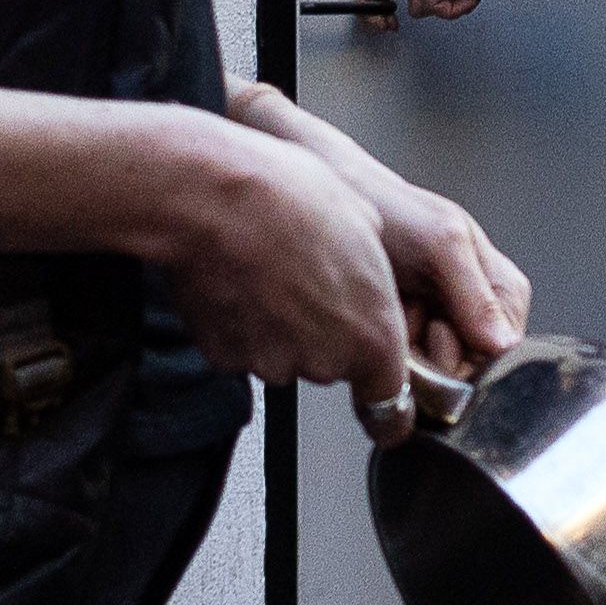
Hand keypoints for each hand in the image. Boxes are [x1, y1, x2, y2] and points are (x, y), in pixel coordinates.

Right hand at [145, 120, 413, 396]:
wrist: (216, 202)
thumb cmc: (291, 201)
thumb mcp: (368, 223)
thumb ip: (375, 274)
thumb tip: (367, 272)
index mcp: (372, 335)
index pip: (389, 403)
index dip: (383, 393)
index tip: (379, 390)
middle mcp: (324, 360)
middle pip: (333, 365)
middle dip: (327, 334)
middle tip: (310, 282)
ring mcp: (272, 362)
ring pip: (288, 355)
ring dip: (283, 326)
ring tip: (272, 272)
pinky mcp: (226, 357)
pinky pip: (244, 347)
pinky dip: (244, 325)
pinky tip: (243, 281)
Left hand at [230, 83, 531, 405]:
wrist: (322, 195)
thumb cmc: (384, 205)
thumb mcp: (439, 245)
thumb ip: (476, 295)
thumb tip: (503, 344)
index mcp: (492, 282)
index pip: (505, 346)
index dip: (474, 355)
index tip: (439, 340)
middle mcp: (465, 306)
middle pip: (465, 366)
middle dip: (434, 357)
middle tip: (405, 324)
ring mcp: (428, 322)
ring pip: (431, 373)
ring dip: (406, 359)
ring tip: (387, 314)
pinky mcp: (394, 335)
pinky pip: (399, 371)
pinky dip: (384, 359)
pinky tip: (372, 326)